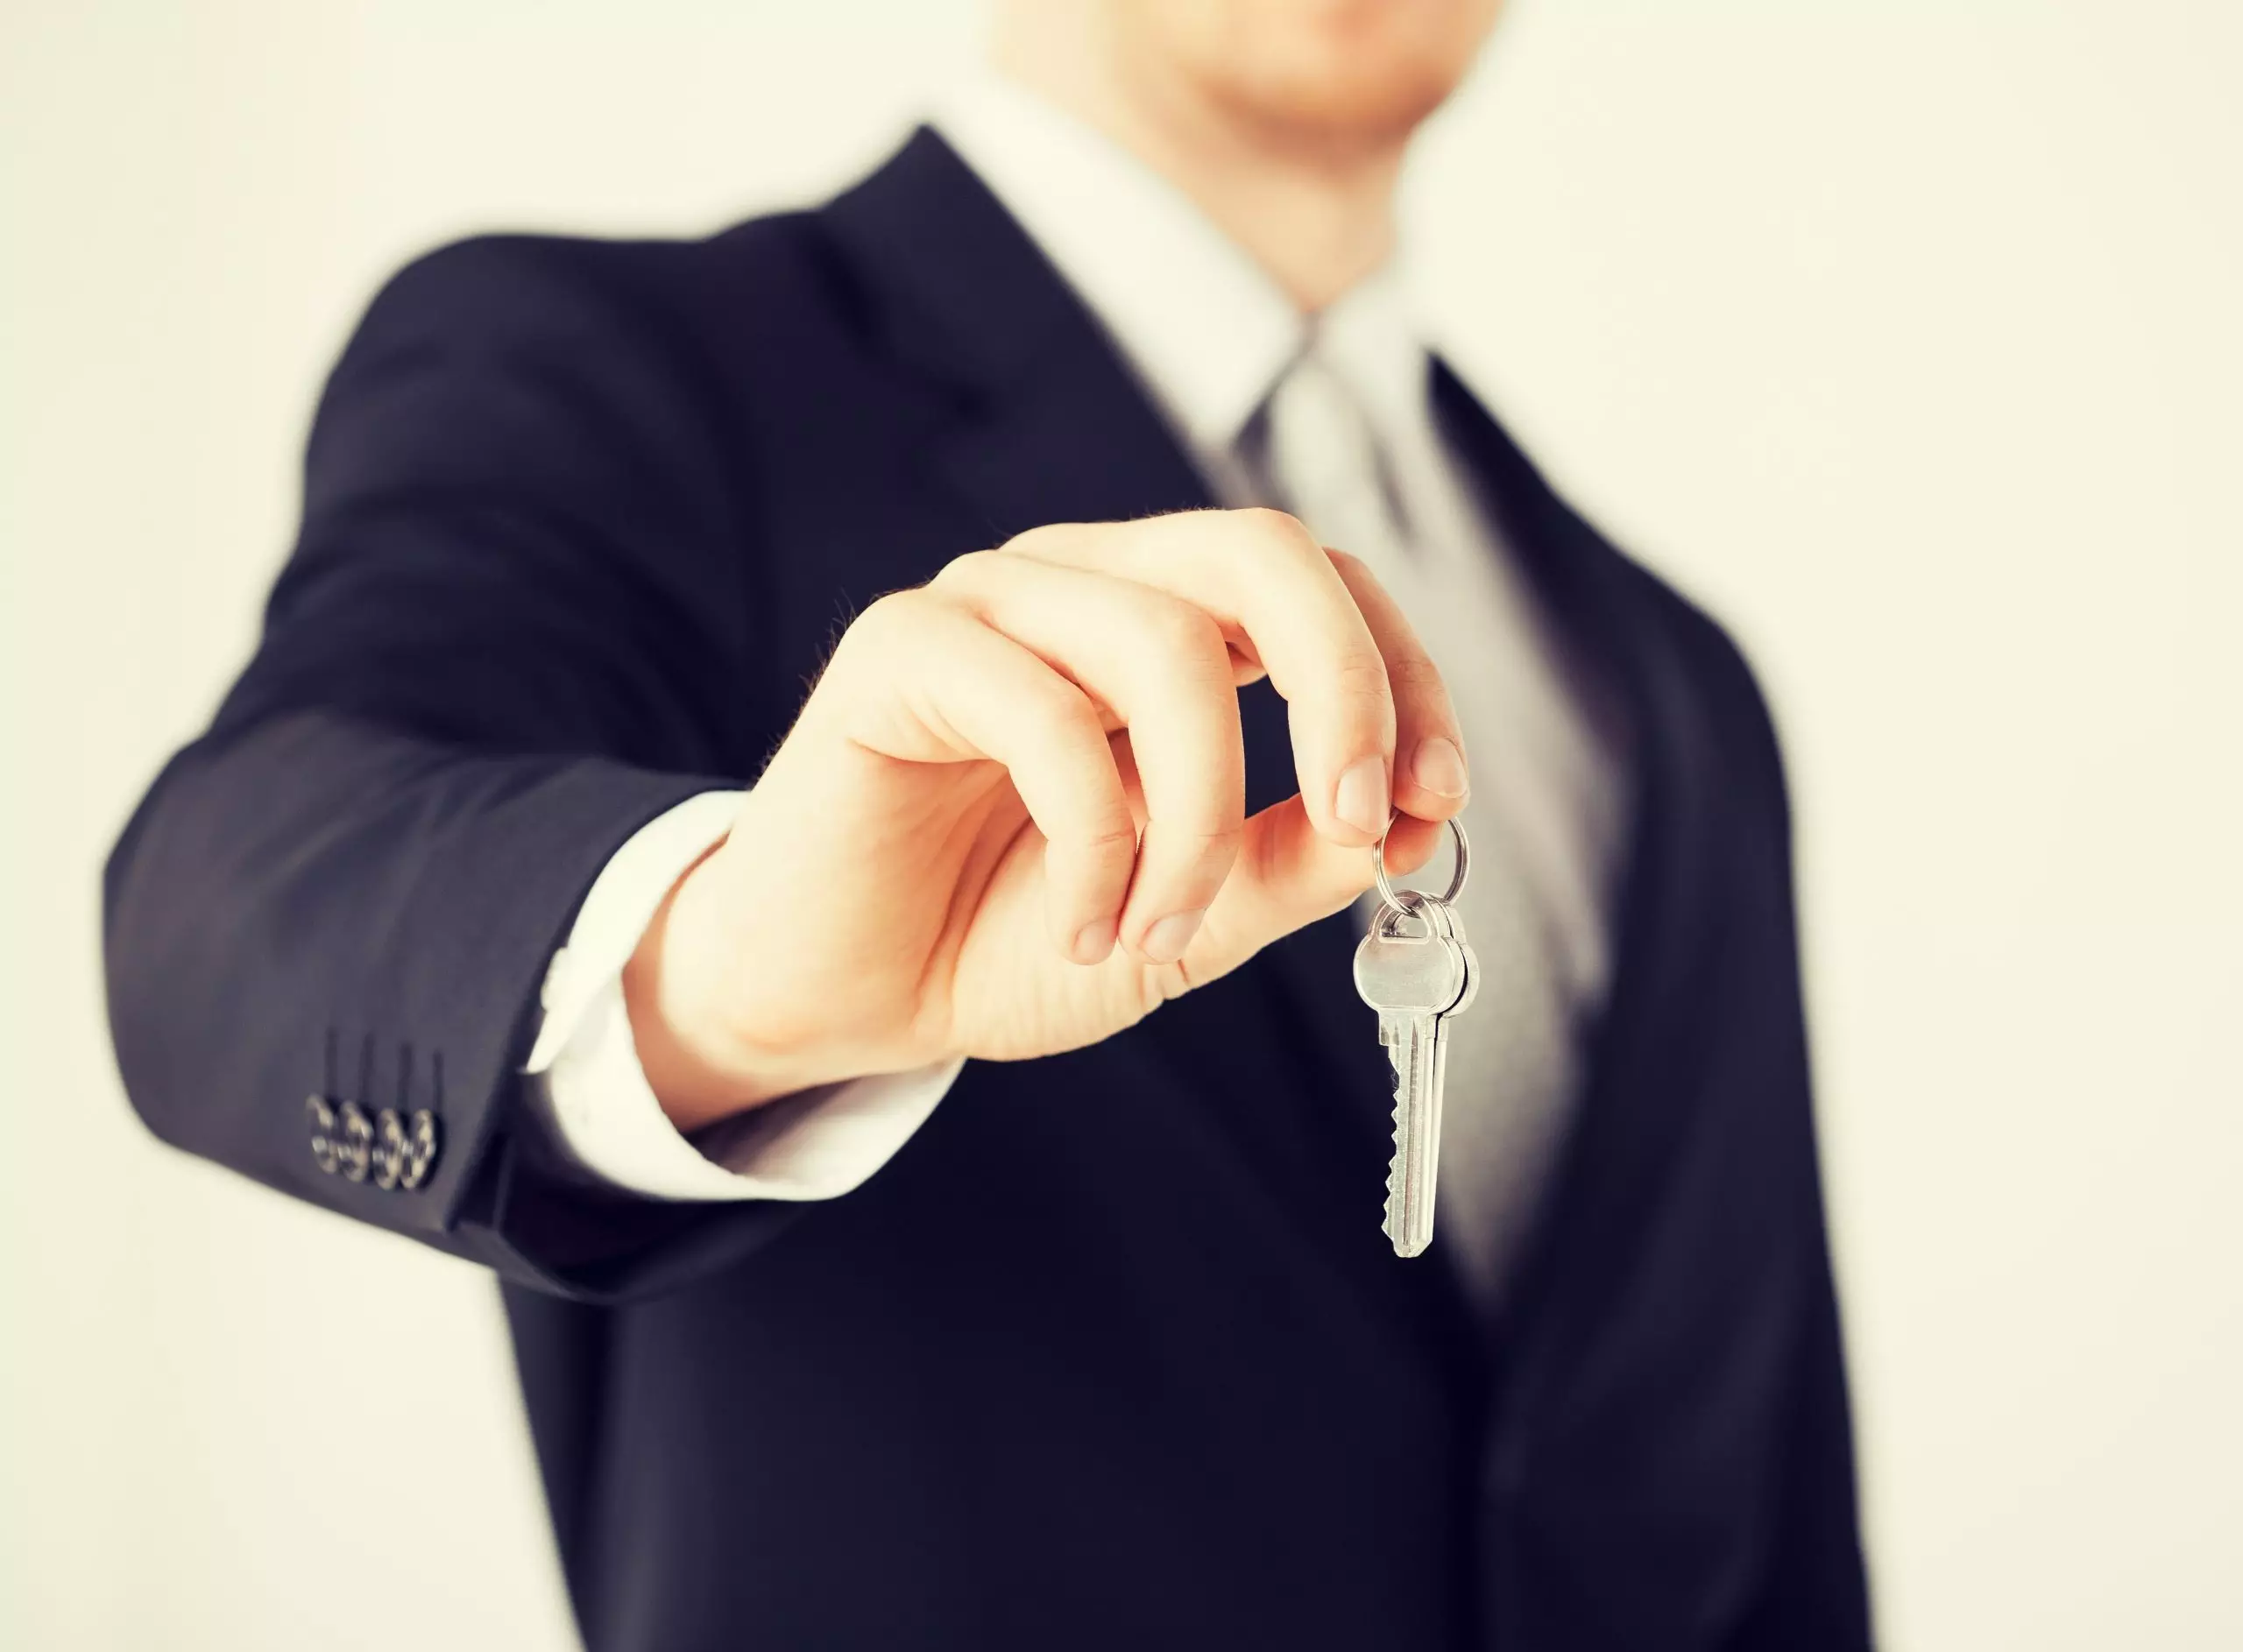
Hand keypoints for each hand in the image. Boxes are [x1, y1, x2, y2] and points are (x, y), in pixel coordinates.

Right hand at [624, 509, 1471, 1129]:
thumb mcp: (1194, 916)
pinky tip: (1083, 925)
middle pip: (1259, 550)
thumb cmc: (1009, 935)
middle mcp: (1086, 586)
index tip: (1431, 795)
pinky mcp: (899, 649)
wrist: (846, 996)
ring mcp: (990, 604)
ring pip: (1162, 643)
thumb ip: (1294, 859)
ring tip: (1160, 929)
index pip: (1320, 584)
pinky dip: (1096, 844)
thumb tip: (1415, 815)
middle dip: (1342, 689)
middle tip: (1350, 823)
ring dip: (1198, 817)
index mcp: (1166, 623)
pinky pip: (1043, 715)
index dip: (1399, 675)